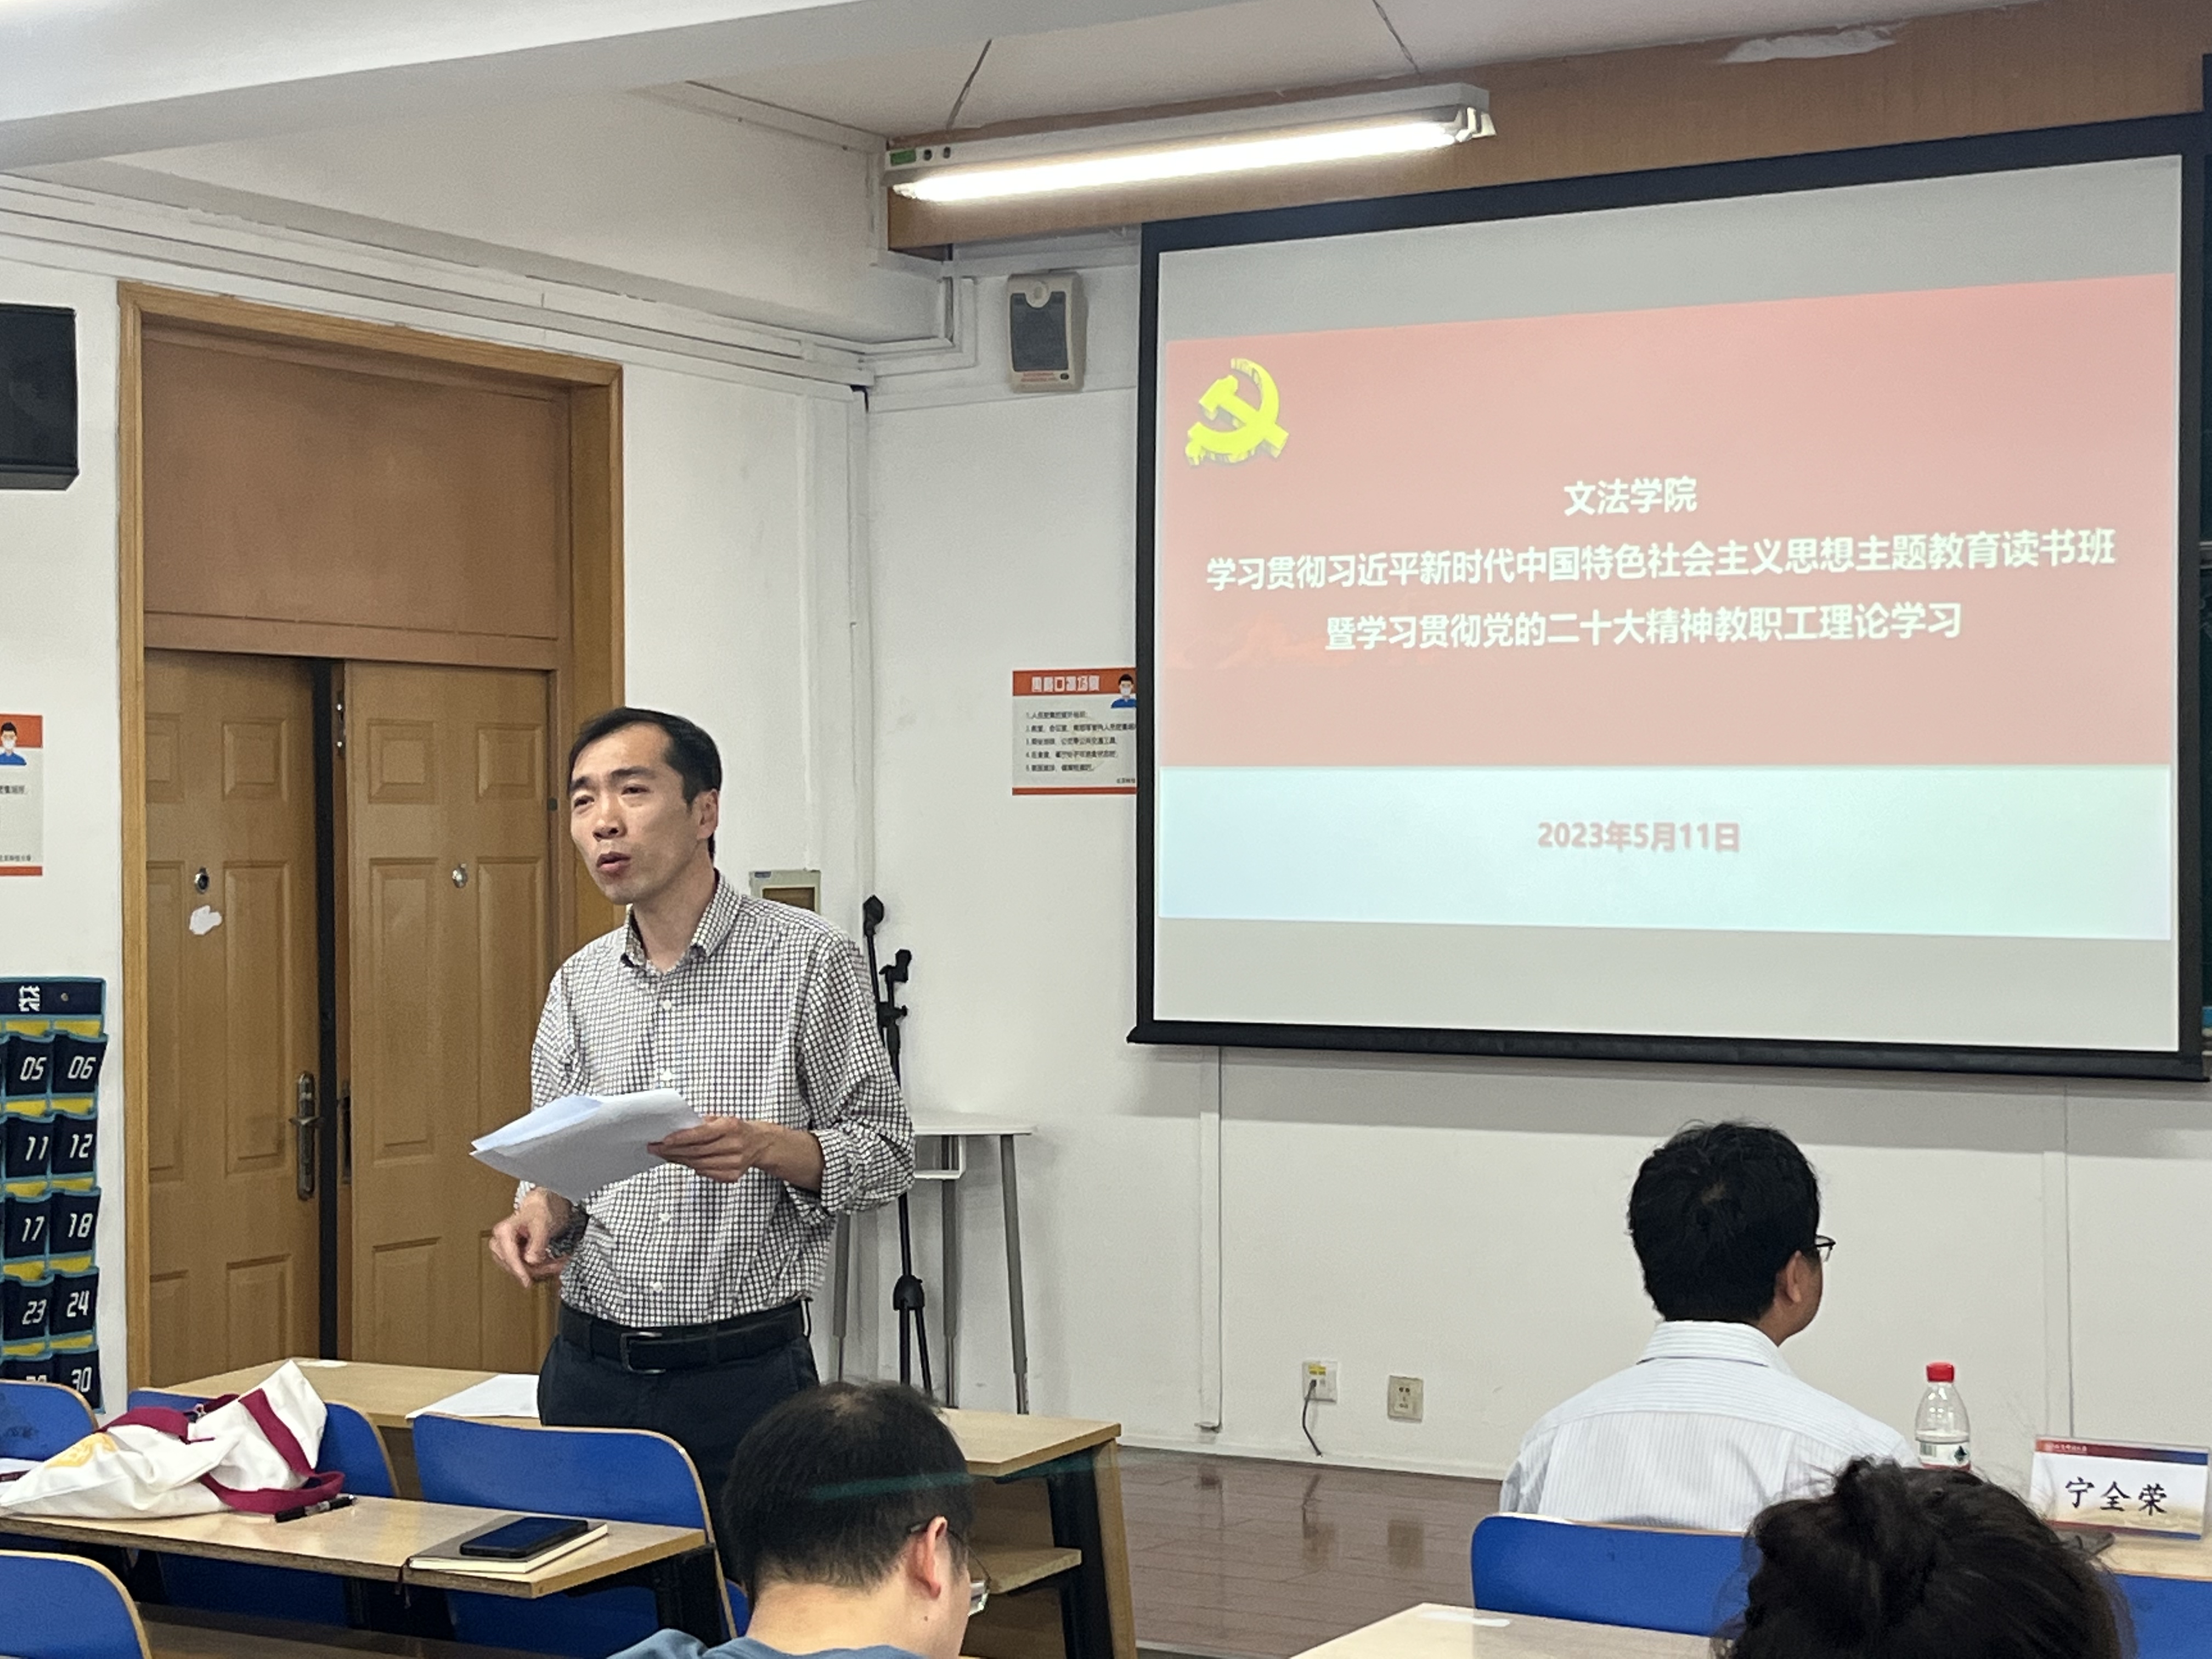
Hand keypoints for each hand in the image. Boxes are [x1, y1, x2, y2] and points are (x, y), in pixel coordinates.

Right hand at [489, 1188, 575, 1288]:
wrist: (544, 1206)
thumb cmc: (542, 1211)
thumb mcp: (543, 1225)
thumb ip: (537, 1243)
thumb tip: (530, 1261)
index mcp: (503, 1232)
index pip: (510, 1257)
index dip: (520, 1271)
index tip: (527, 1282)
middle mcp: (499, 1242)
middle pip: (515, 1265)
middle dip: (537, 1268)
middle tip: (557, 1264)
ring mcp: (504, 1250)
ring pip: (520, 1269)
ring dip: (540, 1269)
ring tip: (558, 1262)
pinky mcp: (512, 1256)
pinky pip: (523, 1267)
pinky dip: (538, 1267)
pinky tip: (551, 1263)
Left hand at [650, 1118, 823, 1188]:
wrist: (761, 1143)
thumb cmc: (737, 1129)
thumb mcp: (722, 1119)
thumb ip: (702, 1125)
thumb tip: (676, 1132)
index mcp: (731, 1127)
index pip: (701, 1135)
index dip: (680, 1139)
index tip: (663, 1140)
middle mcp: (734, 1146)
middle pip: (696, 1152)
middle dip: (673, 1151)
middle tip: (655, 1148)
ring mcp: (734, 1163)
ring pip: (698, 1164)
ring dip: (678, 1160)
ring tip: (664, 1155)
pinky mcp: (732, 1176)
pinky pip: (705, 1173)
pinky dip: (691, 1167)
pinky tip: (681, 1161)